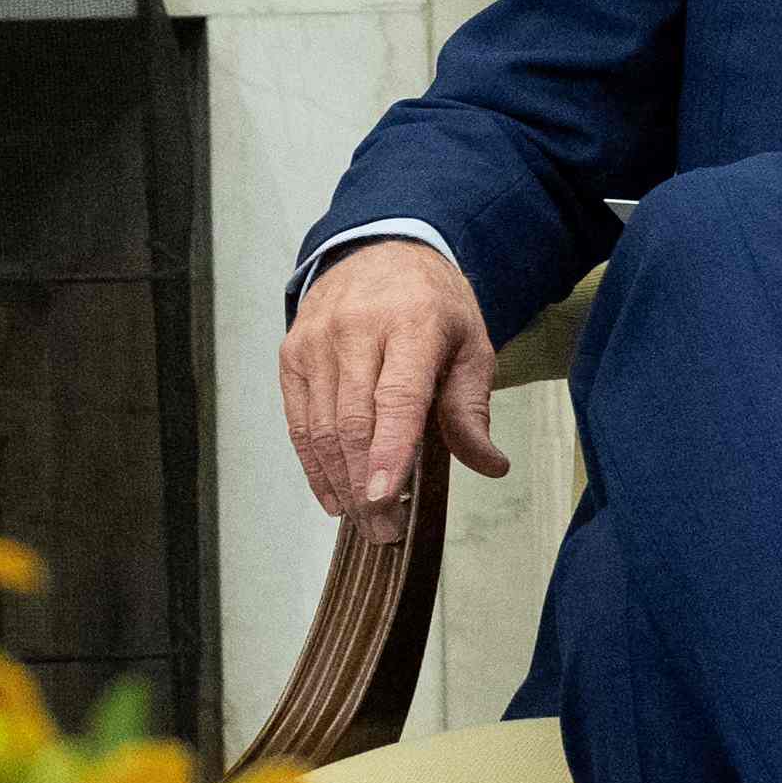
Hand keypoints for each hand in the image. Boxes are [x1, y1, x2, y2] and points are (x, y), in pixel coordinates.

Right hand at [277, 246, 504, 519]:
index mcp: (411, 324)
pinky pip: (299, 422)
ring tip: (365, 521)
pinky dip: (314, 465)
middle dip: (365, 488)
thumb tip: (489, 466)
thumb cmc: (432, 305)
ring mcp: (317, 341)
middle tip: (385, 532)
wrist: (381, 250)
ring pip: (322, 429)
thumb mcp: (470, 345)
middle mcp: (356, 329)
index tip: (384, 500)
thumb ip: (471, 408)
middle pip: (352, 424)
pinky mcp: (292, 354)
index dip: (388, 454)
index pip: (395, 399)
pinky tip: (333, 496)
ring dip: (340, 484)